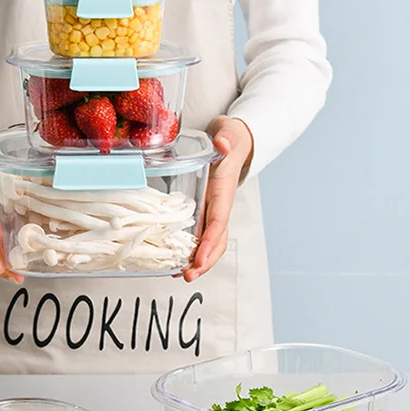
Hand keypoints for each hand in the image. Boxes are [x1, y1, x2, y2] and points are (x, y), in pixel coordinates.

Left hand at [182, 116, 253, 282]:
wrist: (233, 140)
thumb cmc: (231, 140)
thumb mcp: (229, 134)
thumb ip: (226, 138)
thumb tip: (223, 143)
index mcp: (223, 192)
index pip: (218, 221)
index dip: (210, 242)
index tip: (199, 258)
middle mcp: (219, 206)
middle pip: (217, 241)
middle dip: (204, 261)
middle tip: (188, 276)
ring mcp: (212, 211)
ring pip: (208, 243)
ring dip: (197, 261)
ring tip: (180, 275)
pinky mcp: (204, 211)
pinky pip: (199, 235)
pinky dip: (190, 251)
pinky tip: (176, 262)